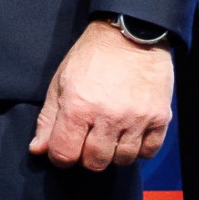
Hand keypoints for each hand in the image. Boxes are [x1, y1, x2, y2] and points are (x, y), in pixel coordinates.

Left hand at [32, 21, 174, 169]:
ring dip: (112, 154)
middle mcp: (108, 116)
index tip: (62, 150)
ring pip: (123, 160)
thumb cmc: (92, 58)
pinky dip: (138, 149)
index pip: (65, 154)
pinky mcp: (160, 118)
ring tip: (108, 136)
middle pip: (95, 162)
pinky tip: (129, 135)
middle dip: (86, 157)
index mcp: (78, 107)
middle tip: (86, 141)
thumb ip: (48, 119)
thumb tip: (38, 149)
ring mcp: (137, 119)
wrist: (129, 37)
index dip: (60, 157)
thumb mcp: (60, 83)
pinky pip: (149, 151)